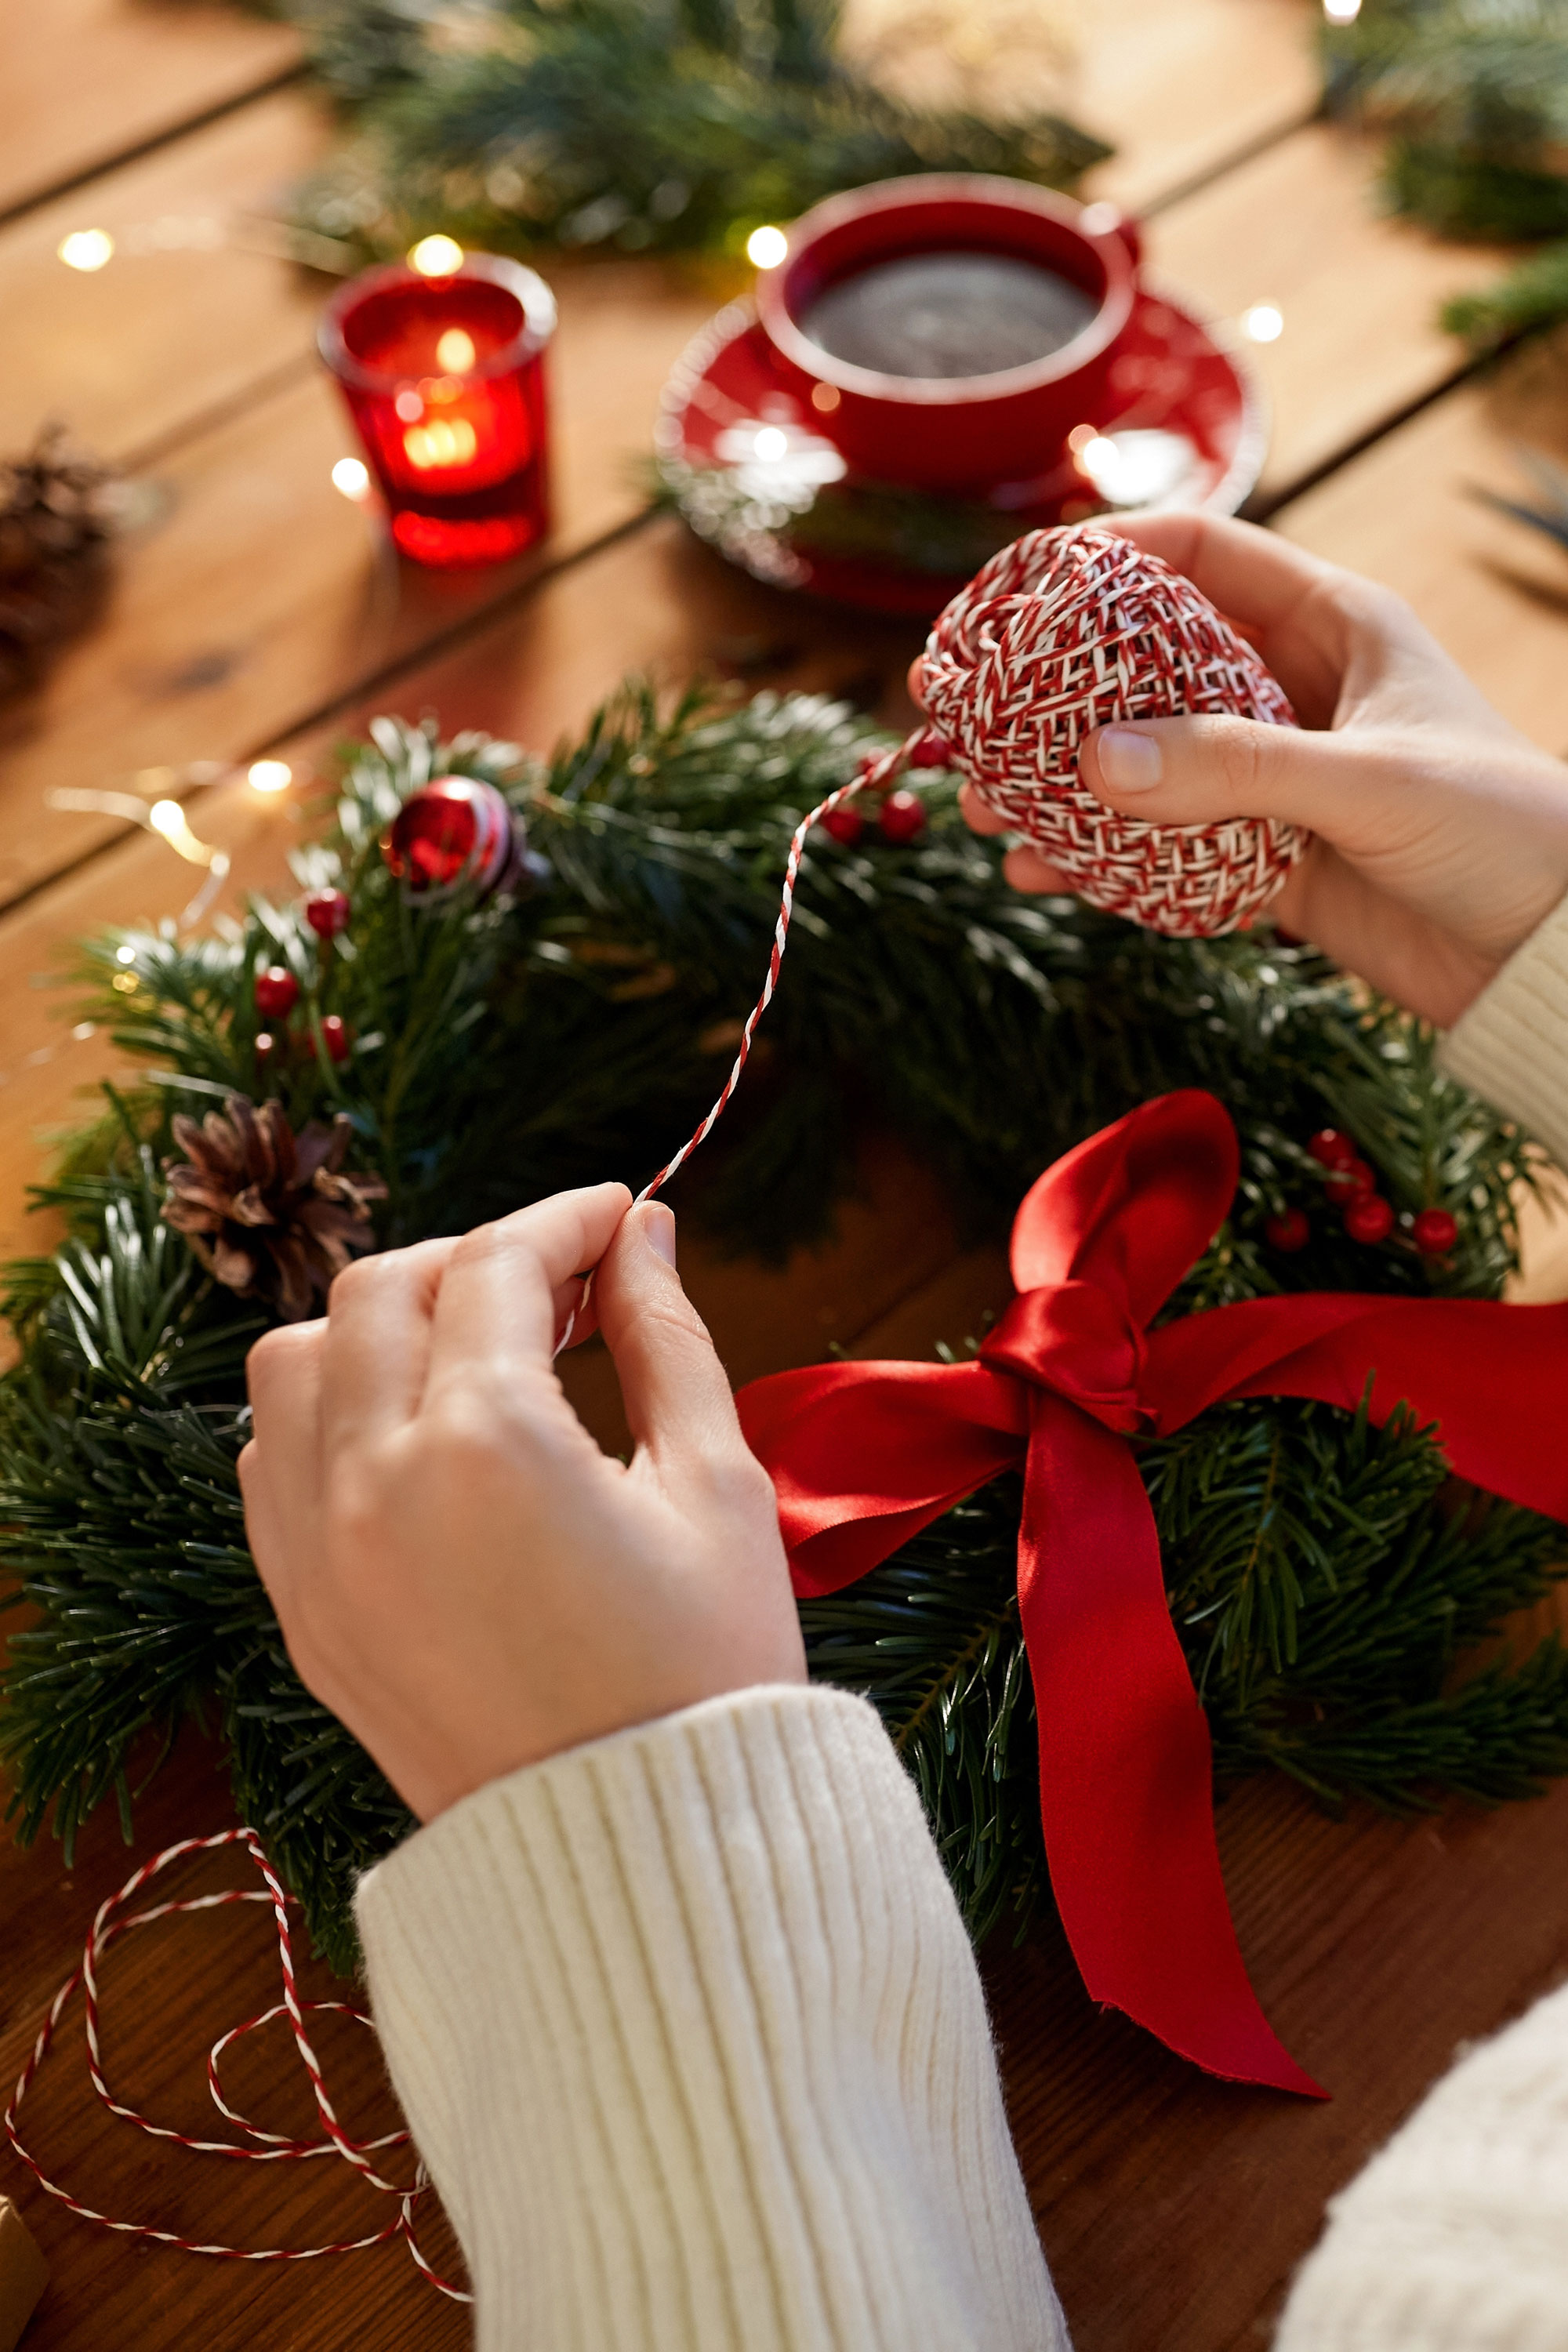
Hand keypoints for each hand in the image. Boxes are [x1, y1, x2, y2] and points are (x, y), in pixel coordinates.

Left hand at [239, 1188, 803, 1822]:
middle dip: (472, 1259)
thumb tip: (641, 1232)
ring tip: (477, 1350)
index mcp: (489, 1446)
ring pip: (293, 1362)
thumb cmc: (706, 1676)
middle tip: (561, 1283)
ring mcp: (319, 1555)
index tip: (616, 1215)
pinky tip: (414, 1431)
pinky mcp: (304, 1614)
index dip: (564, 1220)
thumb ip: (665, 1336)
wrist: (647, 1862)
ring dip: (378, 1324)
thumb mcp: (715, 1485)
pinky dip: (327, 1412)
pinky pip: (271, 1462)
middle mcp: (374, 1485)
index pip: (498, 1265)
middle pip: (380, 1289)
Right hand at [936, 512, 1567, 1027]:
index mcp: (1331, 624)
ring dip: (1058, 786)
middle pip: (1144, 665)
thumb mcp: (1367, 784)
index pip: (1198, 556)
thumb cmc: (1502, 832)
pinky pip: (1160, 849)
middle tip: (960, 710)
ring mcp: (1272, 777)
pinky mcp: (1265, 861)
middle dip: (1049, 692)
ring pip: (1140, 763)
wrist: (1552, 960)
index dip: (1101, 560)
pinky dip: (1098, 861)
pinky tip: (1039, 874)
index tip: (1013, 594)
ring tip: (981, 809)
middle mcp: (1291, 689)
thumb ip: (1231, 767)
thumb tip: (1092, 762)